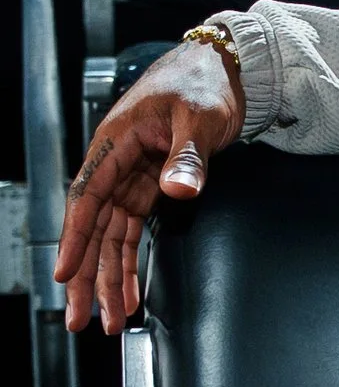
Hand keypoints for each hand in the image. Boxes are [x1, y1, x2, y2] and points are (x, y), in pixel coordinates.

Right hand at [54, 38, 246, 333]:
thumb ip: (187, 156)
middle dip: (88, 275)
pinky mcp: (149, 186)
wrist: (224, 69)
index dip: (76, 238)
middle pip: (94, 227)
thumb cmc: (203, 83)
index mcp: (115, 142)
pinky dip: (129, 260)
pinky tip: (128, 291)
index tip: (67, 273)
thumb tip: (177, 187)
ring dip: (107, 276)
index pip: (88, 197)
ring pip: (110, 235)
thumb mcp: (198, 117)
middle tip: (84, 316)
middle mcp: (116, 163)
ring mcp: (131, 177)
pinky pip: (131, 231)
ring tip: (106, 317)